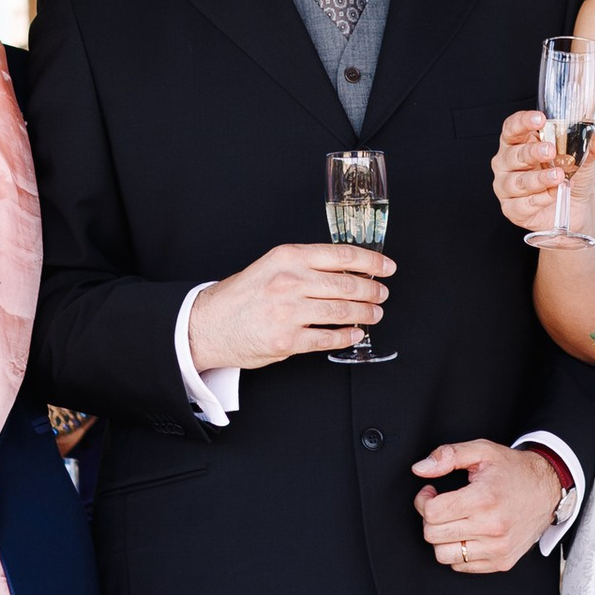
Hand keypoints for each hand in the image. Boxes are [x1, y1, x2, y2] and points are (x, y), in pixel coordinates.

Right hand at [190, 243, 392, 372]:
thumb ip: (306, 266)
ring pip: (342, 311)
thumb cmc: (241, 295)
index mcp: (288, 257)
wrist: (208, 324)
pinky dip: (346, 336)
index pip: (342, 255)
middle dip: (372, 291)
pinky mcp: (287, 339)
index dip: (371, 261)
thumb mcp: (272, 266)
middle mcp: (290, 281)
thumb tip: (347, 271)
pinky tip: (354, 333)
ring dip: (365, 313)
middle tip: (381, 294)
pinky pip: (328, 337)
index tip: (386, 267)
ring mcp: (289, 311)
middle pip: (347, 284)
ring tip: (374, 314)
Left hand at [413, 439, 566, 574]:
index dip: (424, 500)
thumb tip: (420, 469)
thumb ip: (448, 455)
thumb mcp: (482, 451)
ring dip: (442, 538)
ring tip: (453, 522)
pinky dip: (458, 551)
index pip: (432, 512)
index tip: (431, 493)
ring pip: (443, 555)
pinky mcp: (502, 562)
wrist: (548, 490)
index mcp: (484, 499)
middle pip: (433, 535)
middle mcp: (492, 527)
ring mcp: (498, 549)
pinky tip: (467, 533)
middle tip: (442, 506)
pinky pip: (461, 566)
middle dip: (430, 518)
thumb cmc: (513, 471)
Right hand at [493, 108, 574, 233]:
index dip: (523, 122)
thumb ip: (591, 147)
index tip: (540, 119)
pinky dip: (538, 200)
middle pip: (513, 154)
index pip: (512, 127)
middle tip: (551, 150)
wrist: (575, 209)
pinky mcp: (512, 208)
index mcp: (519, 142)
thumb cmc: (569, 176)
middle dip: (532, 152)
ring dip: (538, 179)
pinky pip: (521, 204)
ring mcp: (506, 186)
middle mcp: (507, 162)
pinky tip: (553, 195)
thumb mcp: (582, 159)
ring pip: (516, 181)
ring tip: (558, 176)